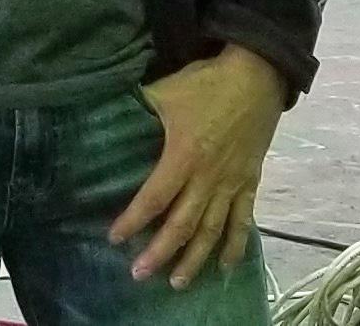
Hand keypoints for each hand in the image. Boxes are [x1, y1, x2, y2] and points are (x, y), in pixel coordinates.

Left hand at [107, 45, 283, 287]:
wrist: (257, 76)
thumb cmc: (205, 83)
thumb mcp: (165, 92)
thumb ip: (137, 109)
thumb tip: (103, 114)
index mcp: (183, 156)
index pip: (154, 198)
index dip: (133, 220)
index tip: (114, 238)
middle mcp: (208, 177)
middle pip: (182, 225)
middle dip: (160, 252)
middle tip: (140, 274)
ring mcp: (232, 183)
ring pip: (213, 231)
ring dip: (195, 259)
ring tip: (178, 282)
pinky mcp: (250, 182)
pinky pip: (243, 221)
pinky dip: (236, 246)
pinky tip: (226, 267)